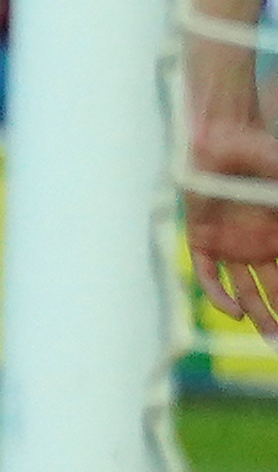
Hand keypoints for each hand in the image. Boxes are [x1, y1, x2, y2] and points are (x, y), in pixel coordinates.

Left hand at [197, 115, 277, 339]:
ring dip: (255, 313)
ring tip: (268, 336)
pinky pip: (208, 274)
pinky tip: (234, 312)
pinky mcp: (201, 236)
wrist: (222, 135)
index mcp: (277, 233)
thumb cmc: (262, 153)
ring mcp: (228, 242)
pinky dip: (218, 295)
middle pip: (271, 290)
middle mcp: (255, 243)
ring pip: (242, 289)